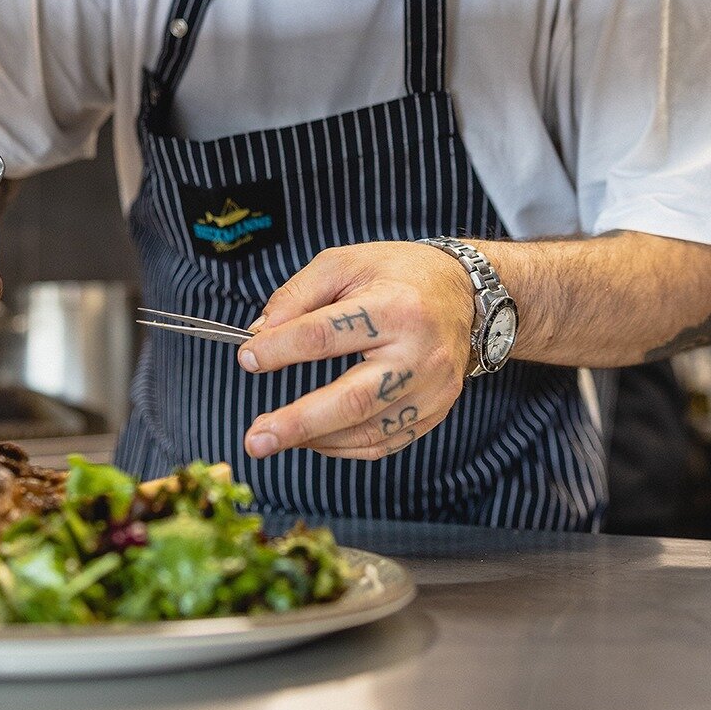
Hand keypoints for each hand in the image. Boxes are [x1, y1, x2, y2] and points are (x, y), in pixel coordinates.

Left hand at [236, 243, 473, 459]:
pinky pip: (385, 442)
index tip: (247, 357)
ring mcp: (432, 388)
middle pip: (352, 399)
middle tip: (255, 438)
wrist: (463, 291)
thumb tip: (259, 335)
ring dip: (314, 439)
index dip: (279, 348)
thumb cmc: (397, 273)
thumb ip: (296, 296)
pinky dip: (343, 446)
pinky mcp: (436, 410)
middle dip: (297, 422)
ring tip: (274, 437)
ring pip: (367, 430)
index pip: (324, 335)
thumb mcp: (343, 263)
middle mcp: (419, 353)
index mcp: (394, 306)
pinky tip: (313, 438)